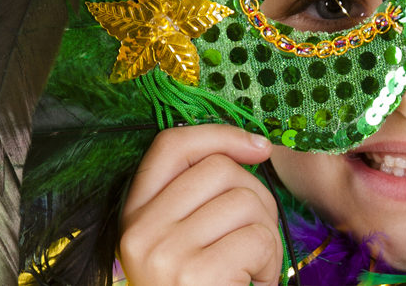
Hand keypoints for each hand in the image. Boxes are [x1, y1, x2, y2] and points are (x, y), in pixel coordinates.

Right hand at [120, 125, 282, 284]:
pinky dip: (271, 263)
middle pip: (220, 169)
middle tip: (255, 240)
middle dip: (257, 198)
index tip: (259, 147)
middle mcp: (140, 231)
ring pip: (246, 201)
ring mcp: (163, 253)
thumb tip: (254, 147)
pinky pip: (259, 238)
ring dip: (267, 236)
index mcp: (134, 216)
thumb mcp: (188, 242)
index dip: (221, 134)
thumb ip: (203, 198)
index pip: (172, 145)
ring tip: (253, 268)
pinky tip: (254, 283)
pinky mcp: (193, 275)